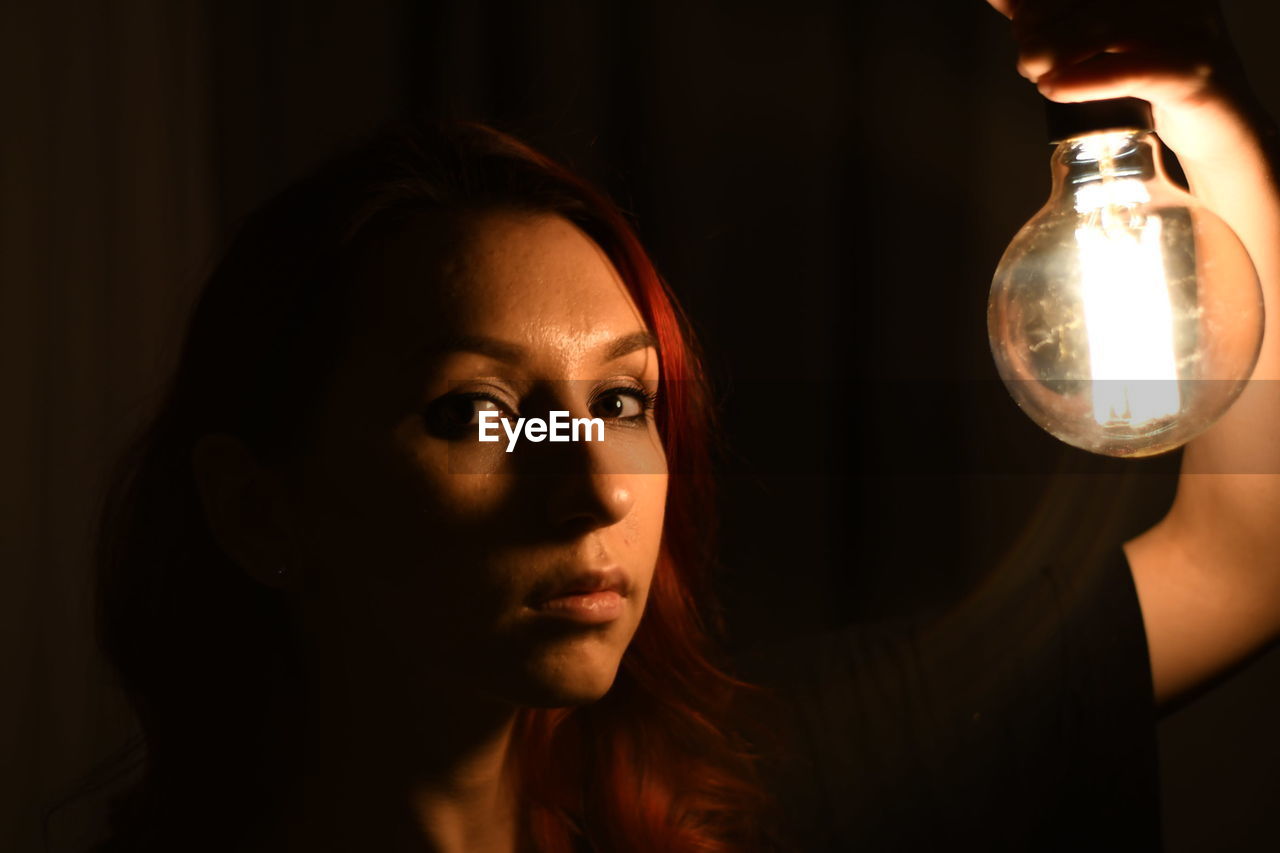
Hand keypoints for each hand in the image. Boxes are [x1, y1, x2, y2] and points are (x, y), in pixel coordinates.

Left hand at [986, 0, 1272, 168]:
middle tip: (1027, 56)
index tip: (1020, 24)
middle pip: (1092, 3)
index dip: (1043, 4)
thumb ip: (1056, 19)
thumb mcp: (1104, 43)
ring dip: (1054, 51)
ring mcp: (1191, 31)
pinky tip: (1053, 88)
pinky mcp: (1194, 74)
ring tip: (1033, 70)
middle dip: (1043, 27)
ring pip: (1106, 30)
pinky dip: (1086, 80)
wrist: (1218, 129)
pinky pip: (1132, 71)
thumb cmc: (1156, 80)